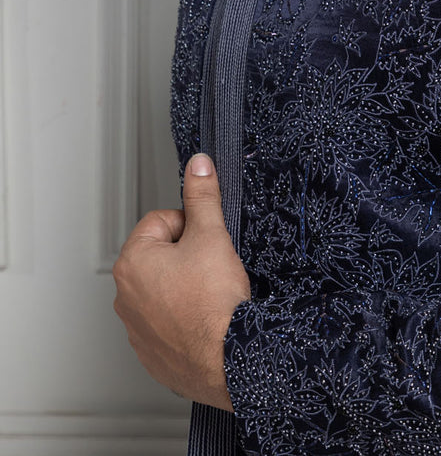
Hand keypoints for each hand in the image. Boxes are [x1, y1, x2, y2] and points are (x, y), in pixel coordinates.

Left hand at [113, 153, 250, 409]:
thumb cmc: (216, 303)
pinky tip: (205, 320)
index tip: (207, 241)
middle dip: (186, 256)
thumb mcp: (212, 235)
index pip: (162, 221)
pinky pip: (167, 324)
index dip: (191, 226)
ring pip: (164, 290)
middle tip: (211, 268)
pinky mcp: (152, 354)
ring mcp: (137, 329)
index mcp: (133, 262)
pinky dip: (184, 318)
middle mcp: (126, 296)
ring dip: (184, 287)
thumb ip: (202, 195)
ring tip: (210, 296)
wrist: (229, 359)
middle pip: (161, 255)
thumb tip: (198, 165)